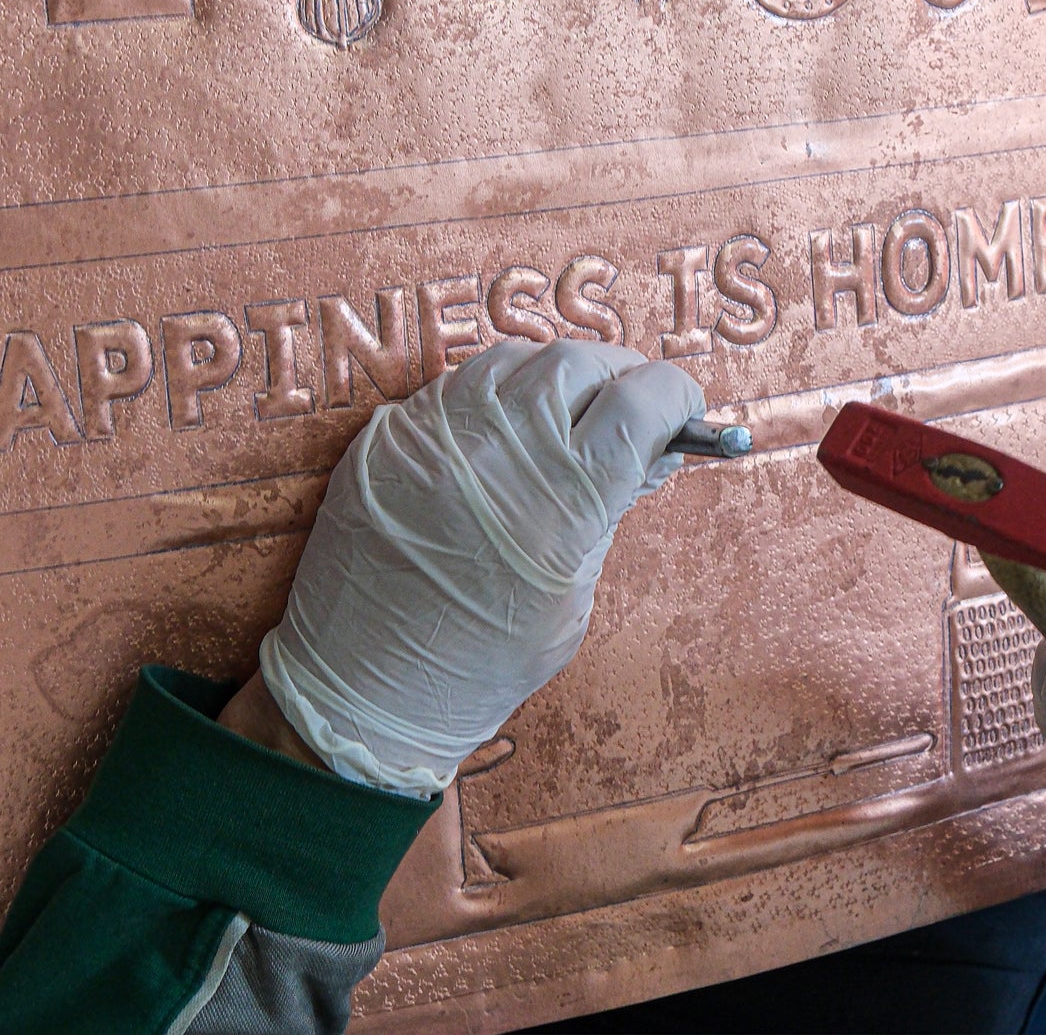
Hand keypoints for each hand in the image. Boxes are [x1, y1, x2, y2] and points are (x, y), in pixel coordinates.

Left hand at [258, 340, 703, 796]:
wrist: (363, 687)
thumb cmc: (482, 661)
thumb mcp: (573, 596)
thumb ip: (611, 511)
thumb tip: (652, 450)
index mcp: (560, 504)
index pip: (641, 403)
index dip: (676, 397)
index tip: (682, 411)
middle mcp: (499, 453)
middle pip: (582, 363)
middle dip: (619, 377)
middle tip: (626, 411)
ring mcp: (438, 434)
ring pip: (520, 357)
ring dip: (558, 376)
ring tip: (565, 416)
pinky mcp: (392, 433)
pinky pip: (461, 381)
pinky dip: (500, 392)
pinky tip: (506, 430)